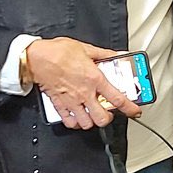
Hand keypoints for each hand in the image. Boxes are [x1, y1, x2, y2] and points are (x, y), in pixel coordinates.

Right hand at [25, 38, 141, 129]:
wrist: (36, 57)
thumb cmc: (58, 51)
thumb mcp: (86, 48)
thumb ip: (104, 54)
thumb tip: (117, 55)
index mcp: (94, 79)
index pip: (118, 99)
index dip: (130, 108)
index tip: (135, 111)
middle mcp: (84, 93)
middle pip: (102, 118)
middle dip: (108, 118)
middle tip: (109, 112)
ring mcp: (72, 101)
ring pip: (86, 124)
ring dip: (92, 121)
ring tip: (93, 114)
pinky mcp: (59, 104)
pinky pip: (69, 122)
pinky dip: (75, 123)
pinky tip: (78, 117)